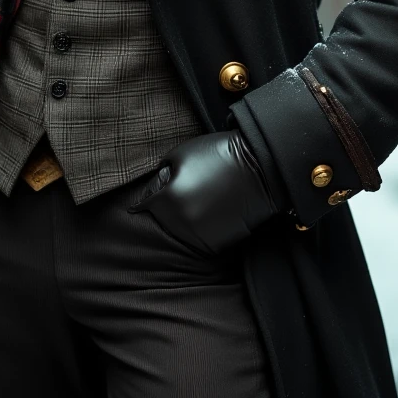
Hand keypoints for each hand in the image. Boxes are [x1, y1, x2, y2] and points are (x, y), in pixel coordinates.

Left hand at [129, 128, 278, 255]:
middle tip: (182, 192)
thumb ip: (162, 173)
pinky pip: (197, 239)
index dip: (145, 198)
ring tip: (199, 199)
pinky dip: (199, 228)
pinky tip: (209, 210)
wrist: (259, 169)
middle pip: (161, 218)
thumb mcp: (181, 153)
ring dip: (182, 219)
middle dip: (166, 206)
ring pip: (178, 230)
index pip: (144, 204)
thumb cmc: (219, 154)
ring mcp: (199, 235)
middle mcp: (180, 221)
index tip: (138, 204)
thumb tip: (155, 186)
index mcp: (168, 198)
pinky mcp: (216, 243)